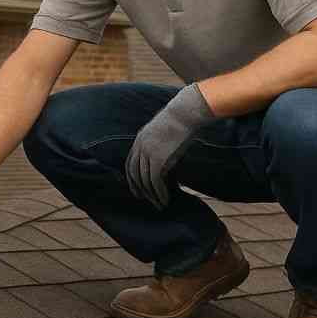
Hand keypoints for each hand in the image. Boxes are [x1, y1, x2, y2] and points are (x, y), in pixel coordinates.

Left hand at [125, 83, 216, 209]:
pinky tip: (165, 199)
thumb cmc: (181, 120)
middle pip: (134, 173)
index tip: (137, 189)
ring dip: (152, 195)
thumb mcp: (164, 132)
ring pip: (145, 180)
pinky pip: (155, 181)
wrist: (186, 112)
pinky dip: (159, 193)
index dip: (132, 178)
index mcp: (140, 139)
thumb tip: (164, 159)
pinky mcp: (159, 159)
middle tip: (145, 200)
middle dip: (139, 189)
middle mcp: (140, 147)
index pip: (130, 163)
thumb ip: (159, 145)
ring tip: (160, 205)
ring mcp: (148, 153)